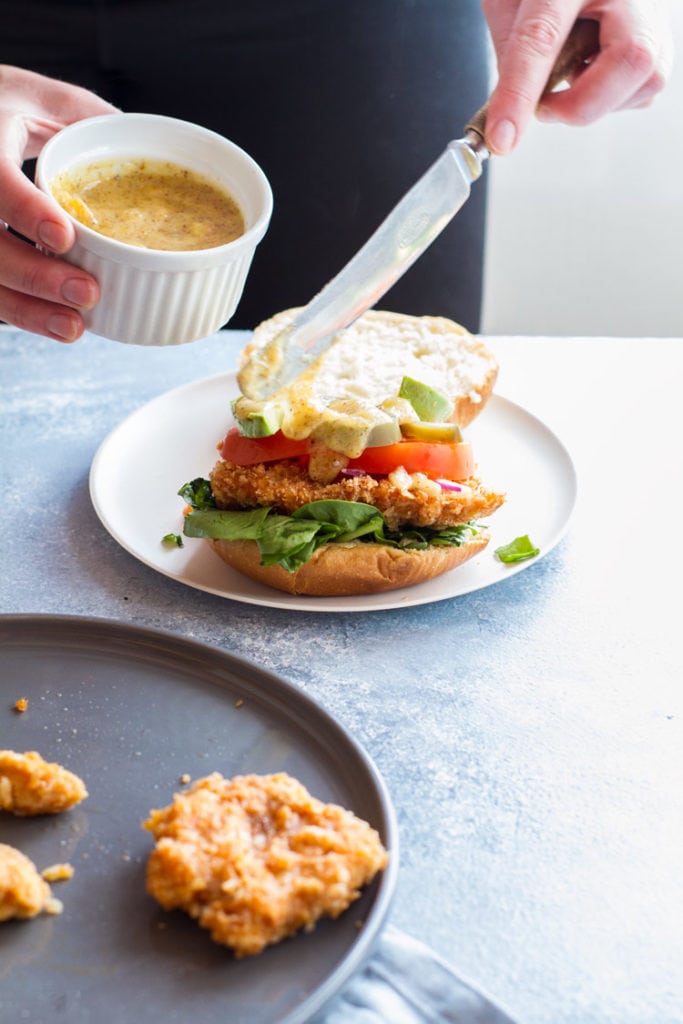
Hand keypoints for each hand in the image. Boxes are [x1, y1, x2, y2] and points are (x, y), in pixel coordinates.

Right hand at [0, 65, 117, 340]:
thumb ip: (86, 118)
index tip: (64, 236)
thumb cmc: (0, 107)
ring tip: (73, 328)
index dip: (26, 210)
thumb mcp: (40, 98)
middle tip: (87, 293)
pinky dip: (21, 310)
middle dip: (35, 276)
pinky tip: (53, 323)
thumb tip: (147, 141)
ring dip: (27, 308)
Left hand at [481, 0, 673, 153]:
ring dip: (595, 100)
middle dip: (580, 104)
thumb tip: (511, 110)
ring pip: (645, 80)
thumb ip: (509, 45)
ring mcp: (657, 13)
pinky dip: (610, 96)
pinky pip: (643, 90)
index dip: (520, 92)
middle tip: (543, 106)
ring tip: (572, 71)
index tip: (502, 138)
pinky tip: (593, 70)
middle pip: (630, 59)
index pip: (543, 35)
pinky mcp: (663, 41)